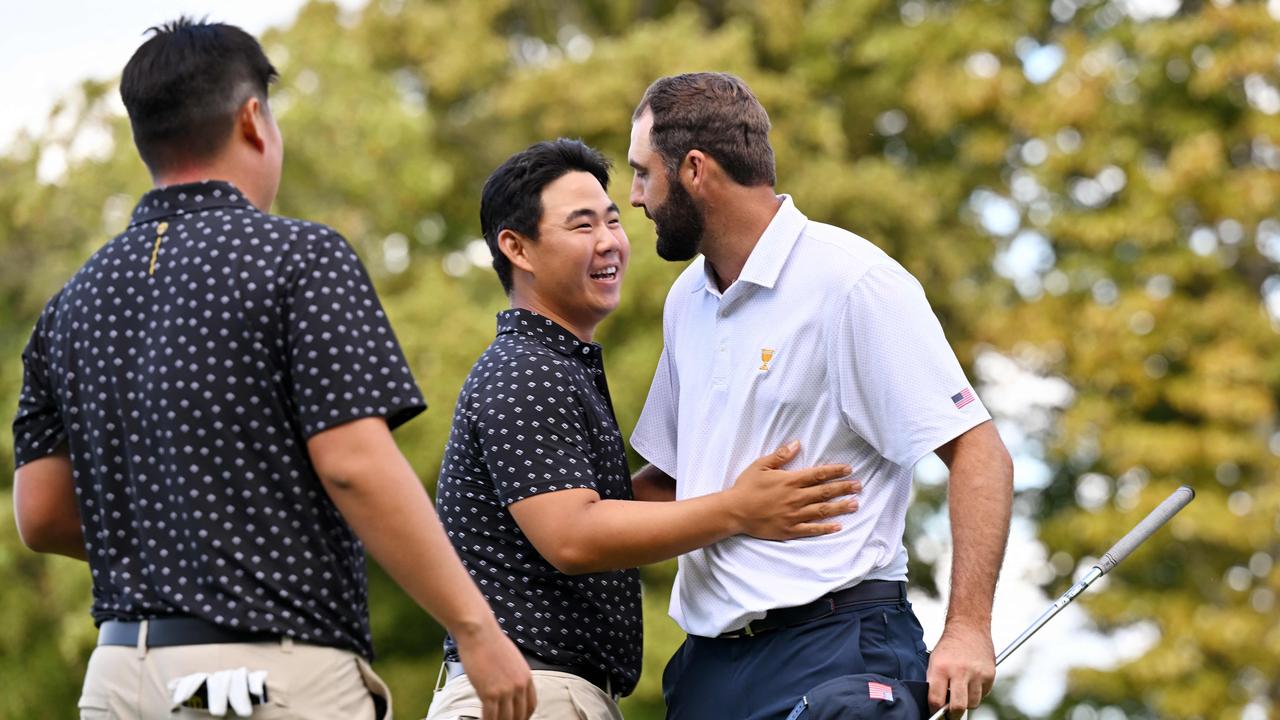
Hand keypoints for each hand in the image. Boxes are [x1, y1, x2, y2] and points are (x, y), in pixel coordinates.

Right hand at [453, 621, 535, 719]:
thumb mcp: (512, 659)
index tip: (518, 719)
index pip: (531, 705)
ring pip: (506, 719)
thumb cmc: (491, 642)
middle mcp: (519, 686)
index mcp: (526, 677)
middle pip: (520, 715)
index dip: (524, 716)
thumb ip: (514, 675)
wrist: (479, 633)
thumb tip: (508, 687)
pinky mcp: (489, 693)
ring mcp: (505, 691)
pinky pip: (490, 716)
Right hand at [727, 440, 858, 539]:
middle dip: (844, 488)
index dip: (835, 471)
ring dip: (840, 506)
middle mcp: (796, 497)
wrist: (734, 511)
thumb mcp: (760, 466)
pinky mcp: (790, 530)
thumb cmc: (746, 487)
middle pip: (825, 491)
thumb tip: (797, 444)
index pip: (818, 474)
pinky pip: (812, 529)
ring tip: (855, 504)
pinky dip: (826, 528)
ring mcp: (794, 515)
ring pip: (823, 510)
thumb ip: (780, 456)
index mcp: (790, 481)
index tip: (848, 469)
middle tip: (859, 486)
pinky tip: (838, 525)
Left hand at [927, 621, 995, 717]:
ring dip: (967, 702)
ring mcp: (976, 674)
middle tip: (951, 714)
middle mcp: (960, 671)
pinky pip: (984, 694)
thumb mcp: (934, 661)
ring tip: (962, 691)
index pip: (936, 700)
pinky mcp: (989, 674)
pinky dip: (978, 692)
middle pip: (958, 707)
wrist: (969, 627)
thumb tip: (935, 706)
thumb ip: (934, 682)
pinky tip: (972, 681)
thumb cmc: (949, 645)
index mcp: (941, 668)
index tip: (936, 711)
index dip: (935, 710)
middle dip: (953, 715)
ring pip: (973, 703)